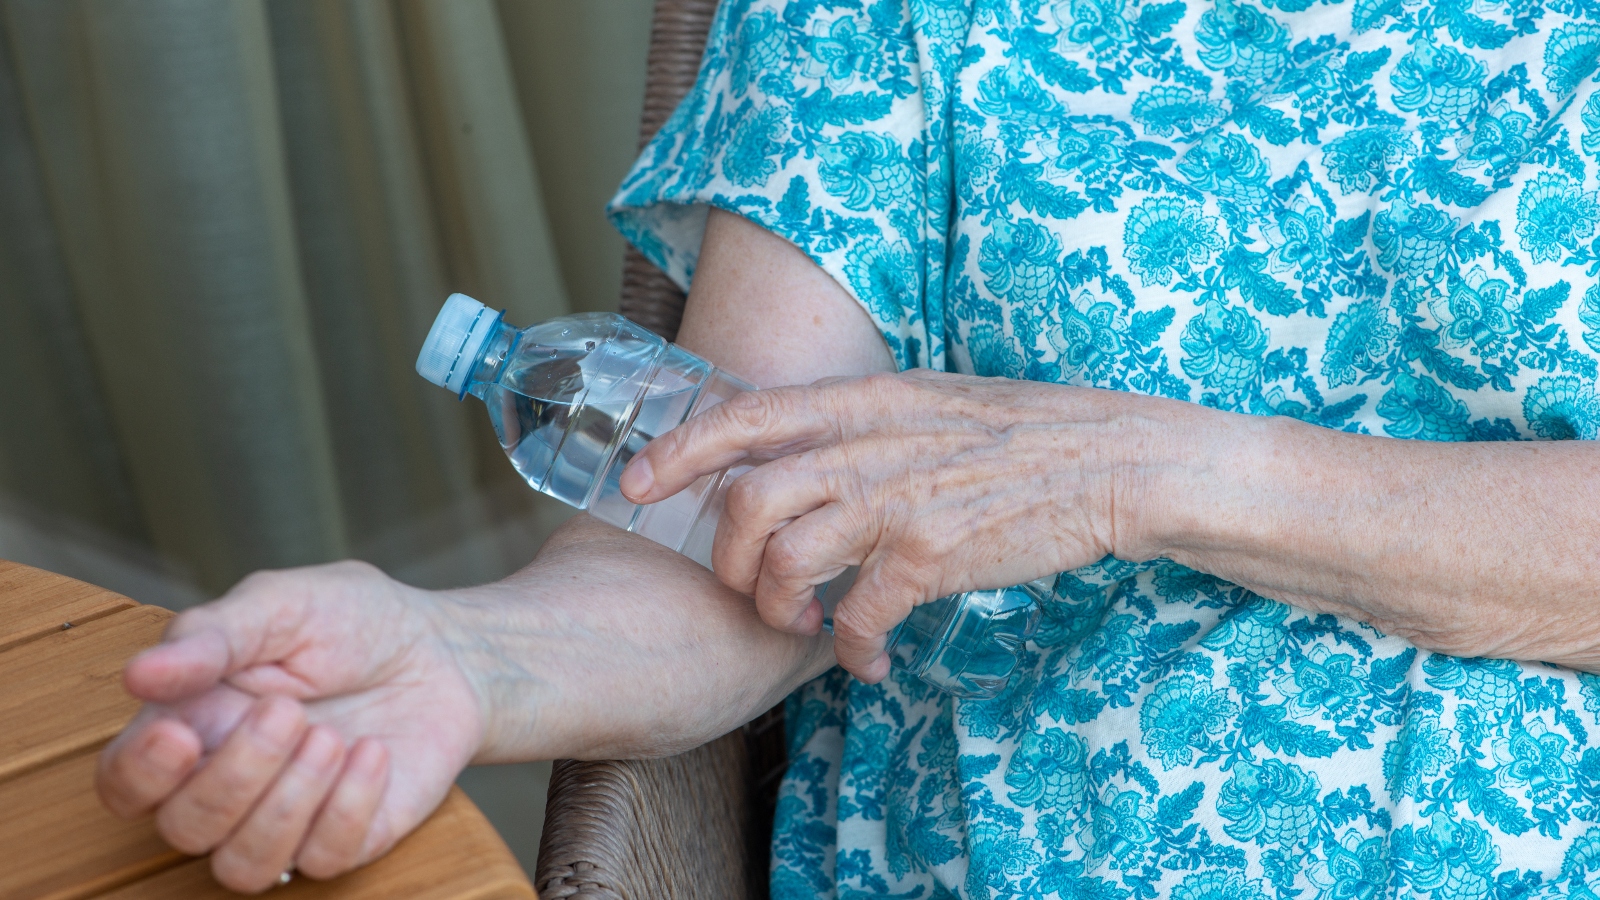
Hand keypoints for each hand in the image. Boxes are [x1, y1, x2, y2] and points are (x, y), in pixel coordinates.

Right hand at [97, 562, 482, 893]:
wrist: (446, 648)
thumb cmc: (354, 620)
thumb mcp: (282, 604)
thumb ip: (212, 638)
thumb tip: (138, 673)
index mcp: (193, 722)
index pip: (126, 783)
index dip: (139, 774)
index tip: (180, 735)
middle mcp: (229, 782)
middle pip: (184, 828)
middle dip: (235, 775)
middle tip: (290, 711)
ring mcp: (288, 817)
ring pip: (243, 866)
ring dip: (287, 803)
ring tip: (332, 736)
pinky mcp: (348, 836)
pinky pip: (323, 860)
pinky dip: (349, 807)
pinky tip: (373, 751)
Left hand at [619, 370, 1177, 680]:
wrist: (1108, 460)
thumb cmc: (1016, 433)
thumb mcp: (923, 401)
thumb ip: (855, 422)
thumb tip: (794, 454)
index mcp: (860, 400)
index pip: (742, 414)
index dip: (678, 450)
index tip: (635, 483)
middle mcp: (866, 445)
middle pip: (746, 503)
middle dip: (724, 559)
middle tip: (744, 586)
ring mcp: (896, 500)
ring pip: (785, 563)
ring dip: (777, 608)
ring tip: (803, 624)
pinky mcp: (931, 556)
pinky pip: (856, 616)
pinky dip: (849, 649)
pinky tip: (865, 658)